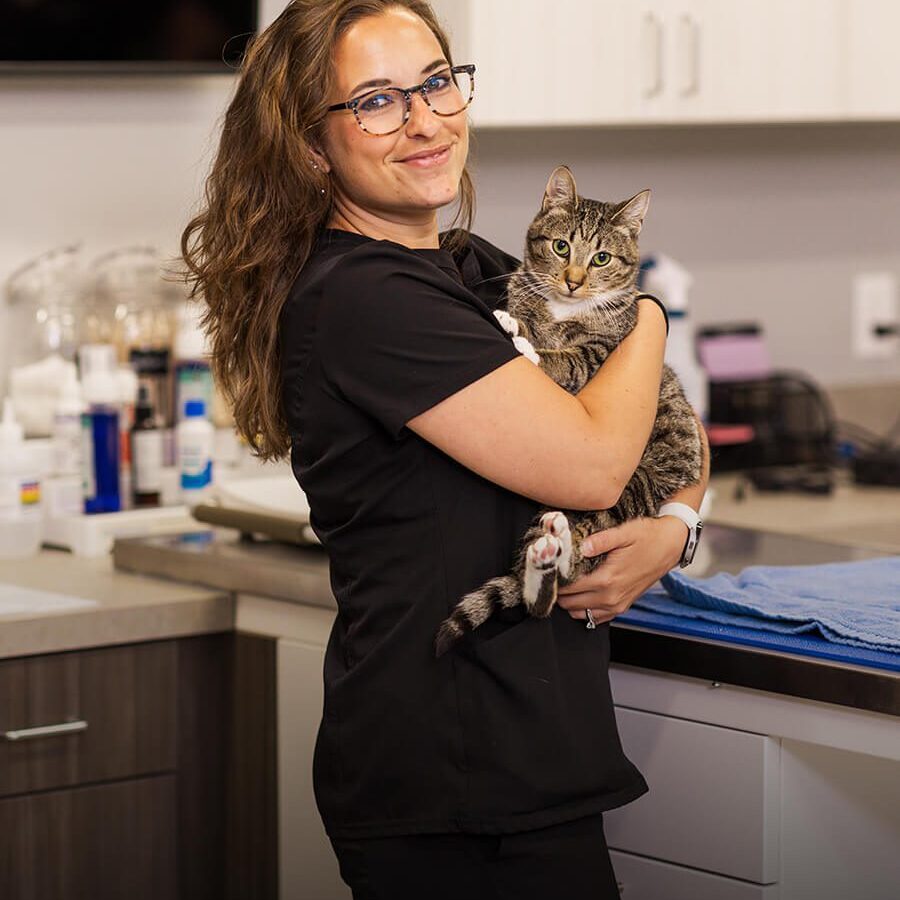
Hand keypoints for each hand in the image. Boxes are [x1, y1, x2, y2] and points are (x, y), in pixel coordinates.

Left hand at [556, 516, 686, 623]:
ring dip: (569, 601)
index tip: (547, 570)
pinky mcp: (622, 607)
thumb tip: (579, 547)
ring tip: (565, 584)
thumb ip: (599, 540)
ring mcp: (617, 605)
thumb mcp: (624, 532)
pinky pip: (595, 617)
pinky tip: (581, 593)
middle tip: (553, 576)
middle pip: (569, 603)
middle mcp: (610, 597)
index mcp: (607, 579)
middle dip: (559, 591)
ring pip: (579, 613)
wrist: (671, 546)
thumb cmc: (648, 536)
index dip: (555, 580)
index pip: (569, 588)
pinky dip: (583, 609)